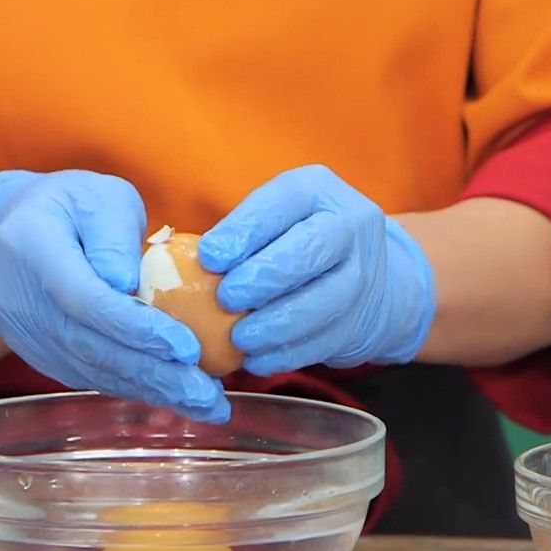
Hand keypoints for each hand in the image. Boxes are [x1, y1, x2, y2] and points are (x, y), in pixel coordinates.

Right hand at [0, 170, 229, 421]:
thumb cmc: (65, 207)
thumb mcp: (95, 195)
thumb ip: (114, 232)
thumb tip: (130, 284)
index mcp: (32, 247)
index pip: (86, 299)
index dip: (136, 328)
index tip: (187, 348)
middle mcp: (21, 300)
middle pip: (92, 346)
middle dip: (155, 373)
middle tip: (207, 393)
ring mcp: (27, 335)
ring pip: (93, 370)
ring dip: (152, 391)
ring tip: (204, 403)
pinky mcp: (42, 356)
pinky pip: (90, 376)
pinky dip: (135, 388)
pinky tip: (175, 397)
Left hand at [198, 165, 435, 376]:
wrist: (367, 277)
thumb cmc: (294, 243)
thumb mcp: (273, 221)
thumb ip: (238, 237)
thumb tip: (182, 267)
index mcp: (316, 190)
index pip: (281, 203)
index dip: (244, 231)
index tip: (209, 257)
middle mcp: (349, 224)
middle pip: (309, 250)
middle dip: (262, 277)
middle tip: (226, 299)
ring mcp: (363, 273)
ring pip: (322, 301)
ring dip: (275, 325)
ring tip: (239, 339)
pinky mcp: (361, 318)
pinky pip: (325, 339)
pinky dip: (287, 354)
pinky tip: (258, 360)